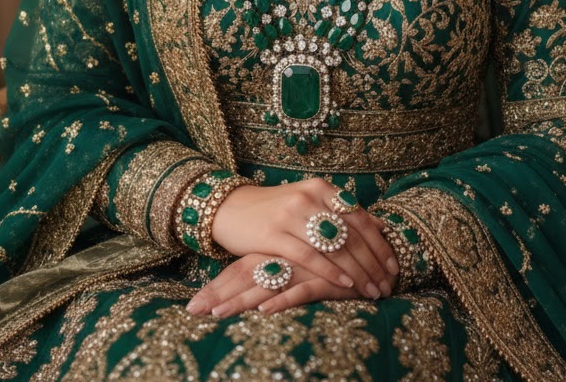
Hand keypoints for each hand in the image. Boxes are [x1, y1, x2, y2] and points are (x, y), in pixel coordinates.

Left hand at [185, 253, 372, 316]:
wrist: (374, 248)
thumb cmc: (332, 260)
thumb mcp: (300, 265)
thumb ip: (276, 272)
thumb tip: (249, 297)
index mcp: (275, 249)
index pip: (239, 268)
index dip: (216, 286)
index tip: (191, 306)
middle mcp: (285, 254)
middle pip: (245, 275)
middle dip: (218, 295)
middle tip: (193, 312)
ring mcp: (303, 265)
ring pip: (265, 283)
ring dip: (240, 300)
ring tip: (217, 315)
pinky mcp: (324, 277)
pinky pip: (299, 290)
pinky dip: (281, 301)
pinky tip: (263, 312)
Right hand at [211, 179, 397, 298]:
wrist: (231, 209)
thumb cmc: (275, 210)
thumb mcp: (309, 203)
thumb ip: (340, 213)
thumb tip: (379, 226)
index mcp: (321, 188)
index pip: (360, 218)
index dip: (380, 244)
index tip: (394, 266)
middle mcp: (309, 197)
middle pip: (352, 234)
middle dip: (373, 263)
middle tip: (387, 285)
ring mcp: (291, 215)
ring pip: (335, 247)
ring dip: (358, 272)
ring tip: (372, 290)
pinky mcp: (274, 234)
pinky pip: (310, 256)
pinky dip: (331, 272)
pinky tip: (346, 285)